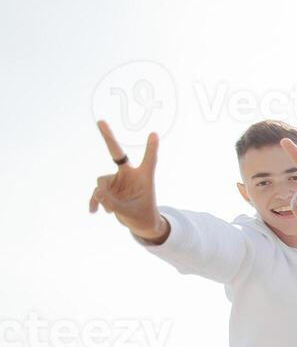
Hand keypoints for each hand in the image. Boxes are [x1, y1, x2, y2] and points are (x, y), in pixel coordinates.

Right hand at [90, 121, 167, 241]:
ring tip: (110, 210)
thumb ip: (114, 203)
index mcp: (144, 178)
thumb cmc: (142, 216)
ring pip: (102, 182)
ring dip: (103, 197)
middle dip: (108, 137)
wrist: (139, 224)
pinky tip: (93, 211)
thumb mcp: (130, 213)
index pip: (149, 160)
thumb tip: (98, 193)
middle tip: (101, 121)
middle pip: (117, 154)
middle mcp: (130, 175)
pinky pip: (97, 191)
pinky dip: (94, 200)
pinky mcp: (108, 188)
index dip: (151, 148)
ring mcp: (117, 180)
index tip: (154, 134)